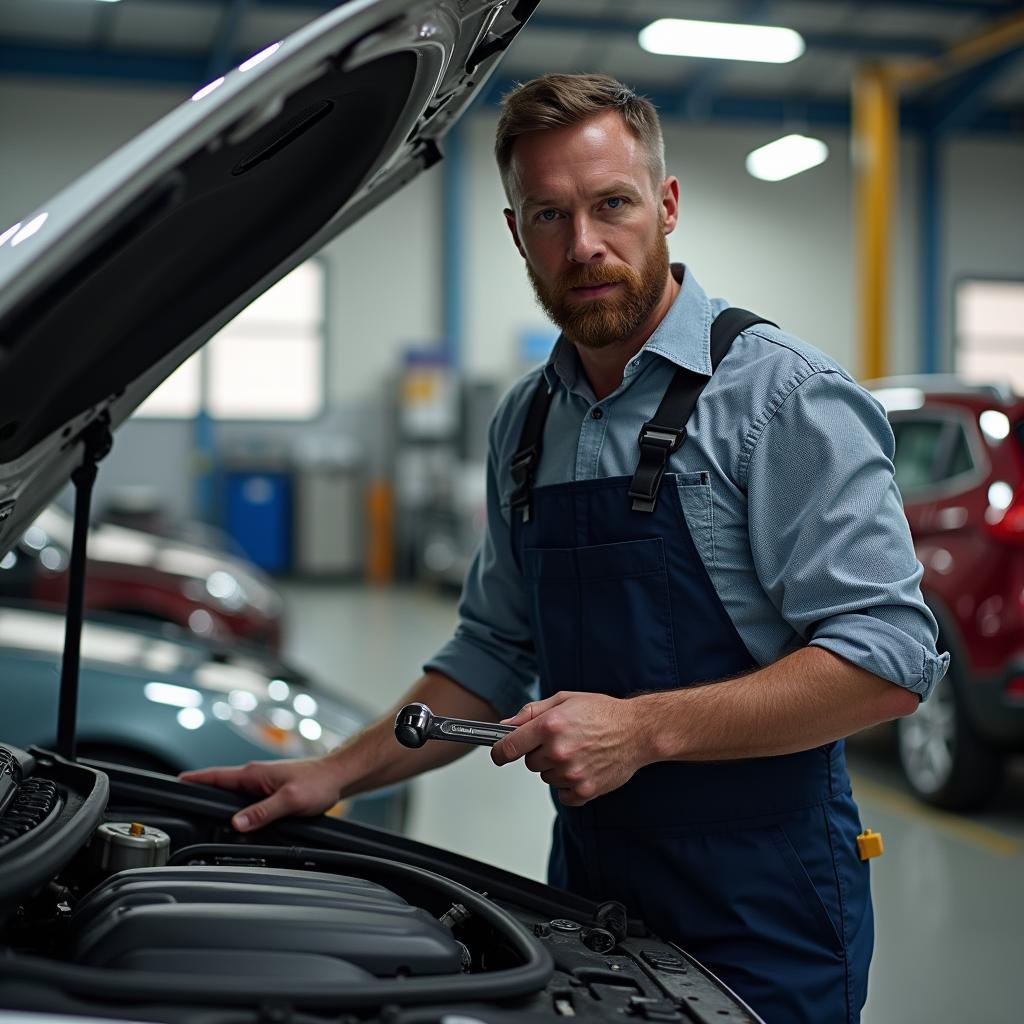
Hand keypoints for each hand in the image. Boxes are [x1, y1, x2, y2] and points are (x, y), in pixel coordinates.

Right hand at [178, 756, 342, 831]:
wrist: (337, 776)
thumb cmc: (318, 782)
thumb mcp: (290, 800)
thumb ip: (262, 811)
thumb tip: (237, 823)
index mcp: (253, 774)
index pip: (215, 776)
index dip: (193, 780)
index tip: (173, 785)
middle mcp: (254, 776)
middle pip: (219, 786)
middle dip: (200, 794)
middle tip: (180, 806)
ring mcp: (261, 782)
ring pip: (232, 794)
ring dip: (218, 802)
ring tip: (200, 813)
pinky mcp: (269, 790)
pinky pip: (245, 799)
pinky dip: (234, 807)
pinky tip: (233, 818)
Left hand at [490, 691, 645, 805]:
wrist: (638, 731)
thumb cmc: (603, 713)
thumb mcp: (564, 699)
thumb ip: (531, 712)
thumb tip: (505, 725)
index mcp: (549, 726)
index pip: (507, 747)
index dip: (498, 751)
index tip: (498, 754)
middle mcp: (558, 751)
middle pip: (529, 763)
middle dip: (539, 753)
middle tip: (561, 741)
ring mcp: (571, 773)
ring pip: (546, 778)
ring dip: (556, 767)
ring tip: (578, 751)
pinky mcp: (584, 790)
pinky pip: (563, 794)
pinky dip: (569, 784)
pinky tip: (584, 767)